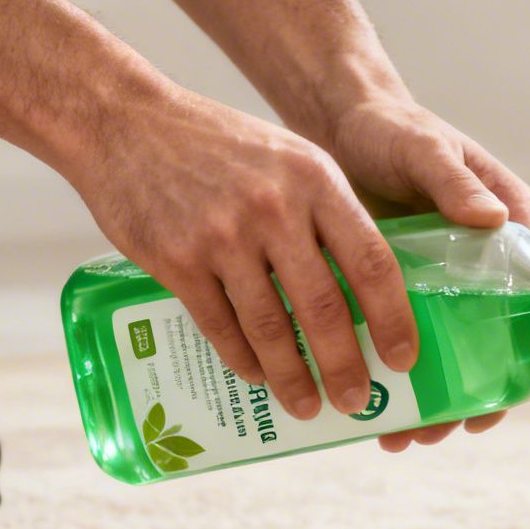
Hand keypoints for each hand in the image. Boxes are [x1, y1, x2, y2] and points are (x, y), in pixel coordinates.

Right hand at [69, 83, 414, 421]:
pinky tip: (256, 375)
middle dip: (345, 365)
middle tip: (357, 401)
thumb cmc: (217, 143)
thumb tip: (363, 289)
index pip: (371, 261)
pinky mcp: (178, 260)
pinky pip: (221, 326)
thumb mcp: (288, 158)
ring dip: (292, 377)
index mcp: (315, 179)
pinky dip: (243, 358)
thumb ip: (325, 213)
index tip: (403, 358)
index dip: (392, 318)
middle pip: (324, 307)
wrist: (126, 123)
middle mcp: (274, 209)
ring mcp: (223, 236)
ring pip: (270, 327)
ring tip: (307, 406)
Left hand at [315, 93, 529, 451]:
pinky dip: (391, 380)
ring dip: (428, 403)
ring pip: (449, 358)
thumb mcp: (426, 150)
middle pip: (495, 349)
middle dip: (469, 399)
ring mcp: (444, 286)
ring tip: (397, 436)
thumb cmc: (396, 129)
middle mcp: (487, 268)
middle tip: (436, 431)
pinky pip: (406, 345)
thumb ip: (456, 182)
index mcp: (513, 234)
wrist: (342, 125)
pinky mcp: (400, 294)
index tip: (504, 399)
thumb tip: (493, 218)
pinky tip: (367, 410)